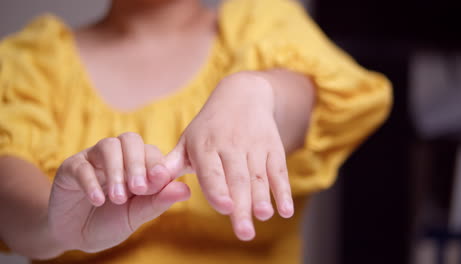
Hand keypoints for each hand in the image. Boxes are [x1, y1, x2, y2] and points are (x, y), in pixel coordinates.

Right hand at [48, 132, 189, 252]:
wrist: (75, 236)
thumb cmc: (110, 222)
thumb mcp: (137, 215)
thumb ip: (159, 201)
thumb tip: (187, 189)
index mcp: (137, 164)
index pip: (151, 152)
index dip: (155, 165)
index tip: (156, 184)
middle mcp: (116, 156)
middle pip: (130, 140)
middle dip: (137, 163)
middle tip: (138, 189)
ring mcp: (93, 159)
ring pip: (108, 146)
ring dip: (116, 171)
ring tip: (117, 198)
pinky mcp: (70, 167)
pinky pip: (82, 165)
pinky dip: (91, 182)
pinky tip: (98, 200)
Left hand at [165, 72, 293, 240]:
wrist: (242, 95)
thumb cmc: (209, 127)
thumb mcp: (188, 140)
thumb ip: (170, 165)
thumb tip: (147, 183)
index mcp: (206, 146)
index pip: (212, 170)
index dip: (218, 188)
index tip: (224, 207)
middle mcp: (231, 145)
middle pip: (237, 179)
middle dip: (242, 205)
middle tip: (245, 232)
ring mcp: (254, 146)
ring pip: (259, 175)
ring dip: (263, 197)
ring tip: (264, 216)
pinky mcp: (273, 147)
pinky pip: (279, 170)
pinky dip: (283, 190)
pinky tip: (286, 210)